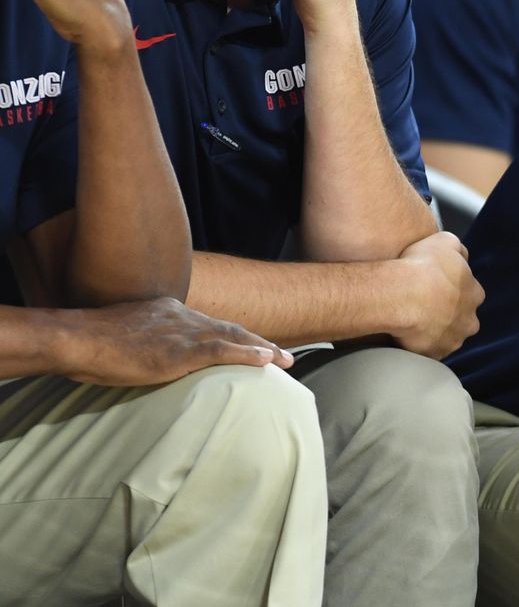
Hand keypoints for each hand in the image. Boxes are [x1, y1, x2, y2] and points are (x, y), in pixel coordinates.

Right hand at [60, 296, 295, 385]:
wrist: (78, 338)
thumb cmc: (92, 342)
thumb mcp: (125, 335)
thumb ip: (145, 341)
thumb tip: (150, 358)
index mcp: (169, 312)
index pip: (210, 325)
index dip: (235, 336)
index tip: (253, 345)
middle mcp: (182, 316)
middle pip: (229, 328)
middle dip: (258, 341)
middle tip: (282, 355)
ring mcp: (182, 332)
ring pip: (233, 337)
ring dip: (262, 348)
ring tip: (285, 360)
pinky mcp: (179, 349)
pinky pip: (222, 350)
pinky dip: (247, 354)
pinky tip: (266, 362)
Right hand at [385, 231, 483, 358]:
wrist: (402, 295)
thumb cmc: (423, 266)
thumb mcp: (446, 241)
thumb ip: (458, 250)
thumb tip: (461, 256)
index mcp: (474, 294)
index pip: (471, 294)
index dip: (454, 290)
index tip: (438, 287)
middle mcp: (469, 321)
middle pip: (463, 319)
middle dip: (449, 314)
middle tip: (426, 305)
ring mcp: (452, 341)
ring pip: (447, 337)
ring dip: (435, 330)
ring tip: (414, 320)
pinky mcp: (434, 355)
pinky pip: (429, 351)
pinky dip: (420, 344)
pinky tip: (408, 333)